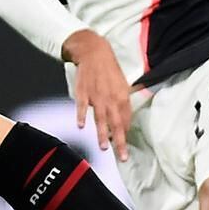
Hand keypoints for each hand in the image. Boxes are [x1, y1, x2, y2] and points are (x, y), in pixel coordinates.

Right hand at [63, 29, 131, 160]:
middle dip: (120, 142)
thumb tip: (125, 121)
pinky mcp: (83, 92)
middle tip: (122, 157)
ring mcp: (96, 96)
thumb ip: (123, 103)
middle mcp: (111, 98)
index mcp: (122, 96)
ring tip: (104, 148)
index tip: (125, 148)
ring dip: (102, 134)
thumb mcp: (122, 84)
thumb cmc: (109, 69)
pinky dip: (82, 115)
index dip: (126, 134)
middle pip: (117, 123)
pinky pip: (82, 106)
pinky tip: (81, 126)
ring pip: (100, 118)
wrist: (94, 52)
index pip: (126, 120)